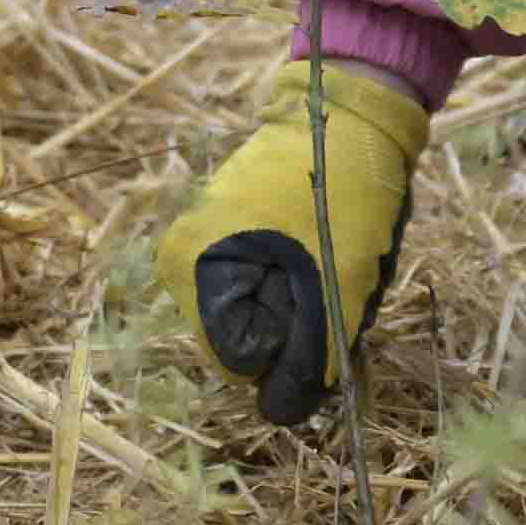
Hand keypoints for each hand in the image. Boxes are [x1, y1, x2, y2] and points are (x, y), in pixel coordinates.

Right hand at [157, 59, 427, 428]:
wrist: (345, 111)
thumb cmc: (339, 196)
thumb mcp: (336, 286)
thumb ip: (306, 359)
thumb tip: (281, 413)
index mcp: (193, 272)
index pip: (237, 364)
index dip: (288, 356)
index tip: (324, 313)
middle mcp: (180, 260)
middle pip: (241, 339)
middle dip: (291, 330)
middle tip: (333, 285)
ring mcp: (199, 240)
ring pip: (253, 313)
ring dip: (296, 305)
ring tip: (329, 258)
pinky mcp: (223, 227)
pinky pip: (257, 282)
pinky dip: (292, 278)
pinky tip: (320, 244)